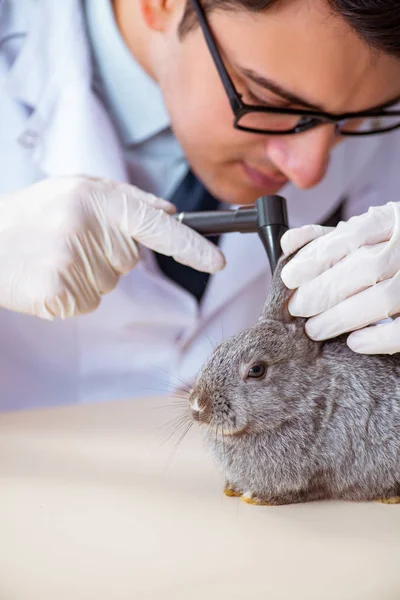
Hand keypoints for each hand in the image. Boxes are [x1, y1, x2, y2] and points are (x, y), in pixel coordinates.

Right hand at [0, 176, 224, 318]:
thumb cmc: (32, 214)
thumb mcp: (76, 189)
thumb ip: (126, 198)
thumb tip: (169, 212)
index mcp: (96, 198)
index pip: (156, 226)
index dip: (192, 246)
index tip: (219, 262)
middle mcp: (87, 228)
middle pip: (129, 260)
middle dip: (108, 254)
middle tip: (69, 240)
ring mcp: (72, 263)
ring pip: (108, 283)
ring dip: (88, 274)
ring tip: (53, 255)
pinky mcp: (58, 293)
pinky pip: (87, 302)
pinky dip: (71, 293)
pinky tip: (48, 274)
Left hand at [280, 202, 399, 354]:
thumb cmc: (388, 251)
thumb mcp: (364, 234)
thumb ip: (328, 239)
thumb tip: (288, 243)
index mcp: (392, 221)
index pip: (352, 235)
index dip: (317, 257)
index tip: (290, 277)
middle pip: (365, 267)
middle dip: (323, 291)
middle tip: (296, 308)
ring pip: (383, 297)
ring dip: (341, 317)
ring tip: (314, 329)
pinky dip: (377, 337)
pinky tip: (353, 342)